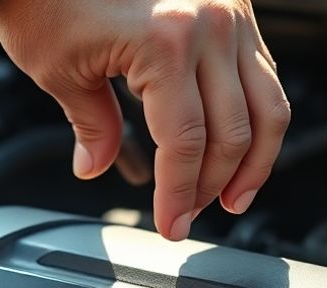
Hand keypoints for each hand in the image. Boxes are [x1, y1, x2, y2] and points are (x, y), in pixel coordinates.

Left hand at [0, 0, 288, 240]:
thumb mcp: (59, 69)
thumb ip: (91, 125)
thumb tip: (96, 167)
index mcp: (165, 42)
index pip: (187, 144)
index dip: (179, 195)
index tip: (172, 227)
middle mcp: (208, 23)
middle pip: (234, 132)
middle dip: (213, 186)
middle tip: (188, 214)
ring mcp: (229, 10)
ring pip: (267, 104)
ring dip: (254, 160)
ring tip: (231, 196)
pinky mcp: (235, 2)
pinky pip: (262, 72)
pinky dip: (255, 115)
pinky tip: (237, 144)